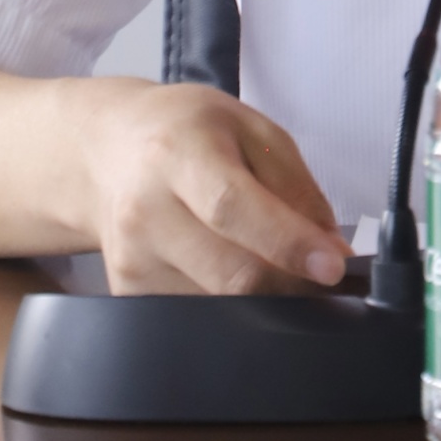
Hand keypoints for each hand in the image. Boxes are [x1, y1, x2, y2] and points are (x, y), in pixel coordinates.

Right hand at [76, 78, 349, 294]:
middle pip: (229, 272)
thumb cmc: (186, 131)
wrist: (107, 150)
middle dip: (291, 282)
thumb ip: (296, 186)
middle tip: (323, 272)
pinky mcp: (127, 293)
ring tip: (275, 257)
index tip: (332, 265)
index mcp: (179, 155)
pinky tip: (233, 263)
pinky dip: (231, 298)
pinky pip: (197, 311)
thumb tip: (331, 247)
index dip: (287, 242)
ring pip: (219, 301)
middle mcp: (146, 211)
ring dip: (264, 292)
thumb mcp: (251, 129)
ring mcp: (131, 259)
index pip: (233, 209)